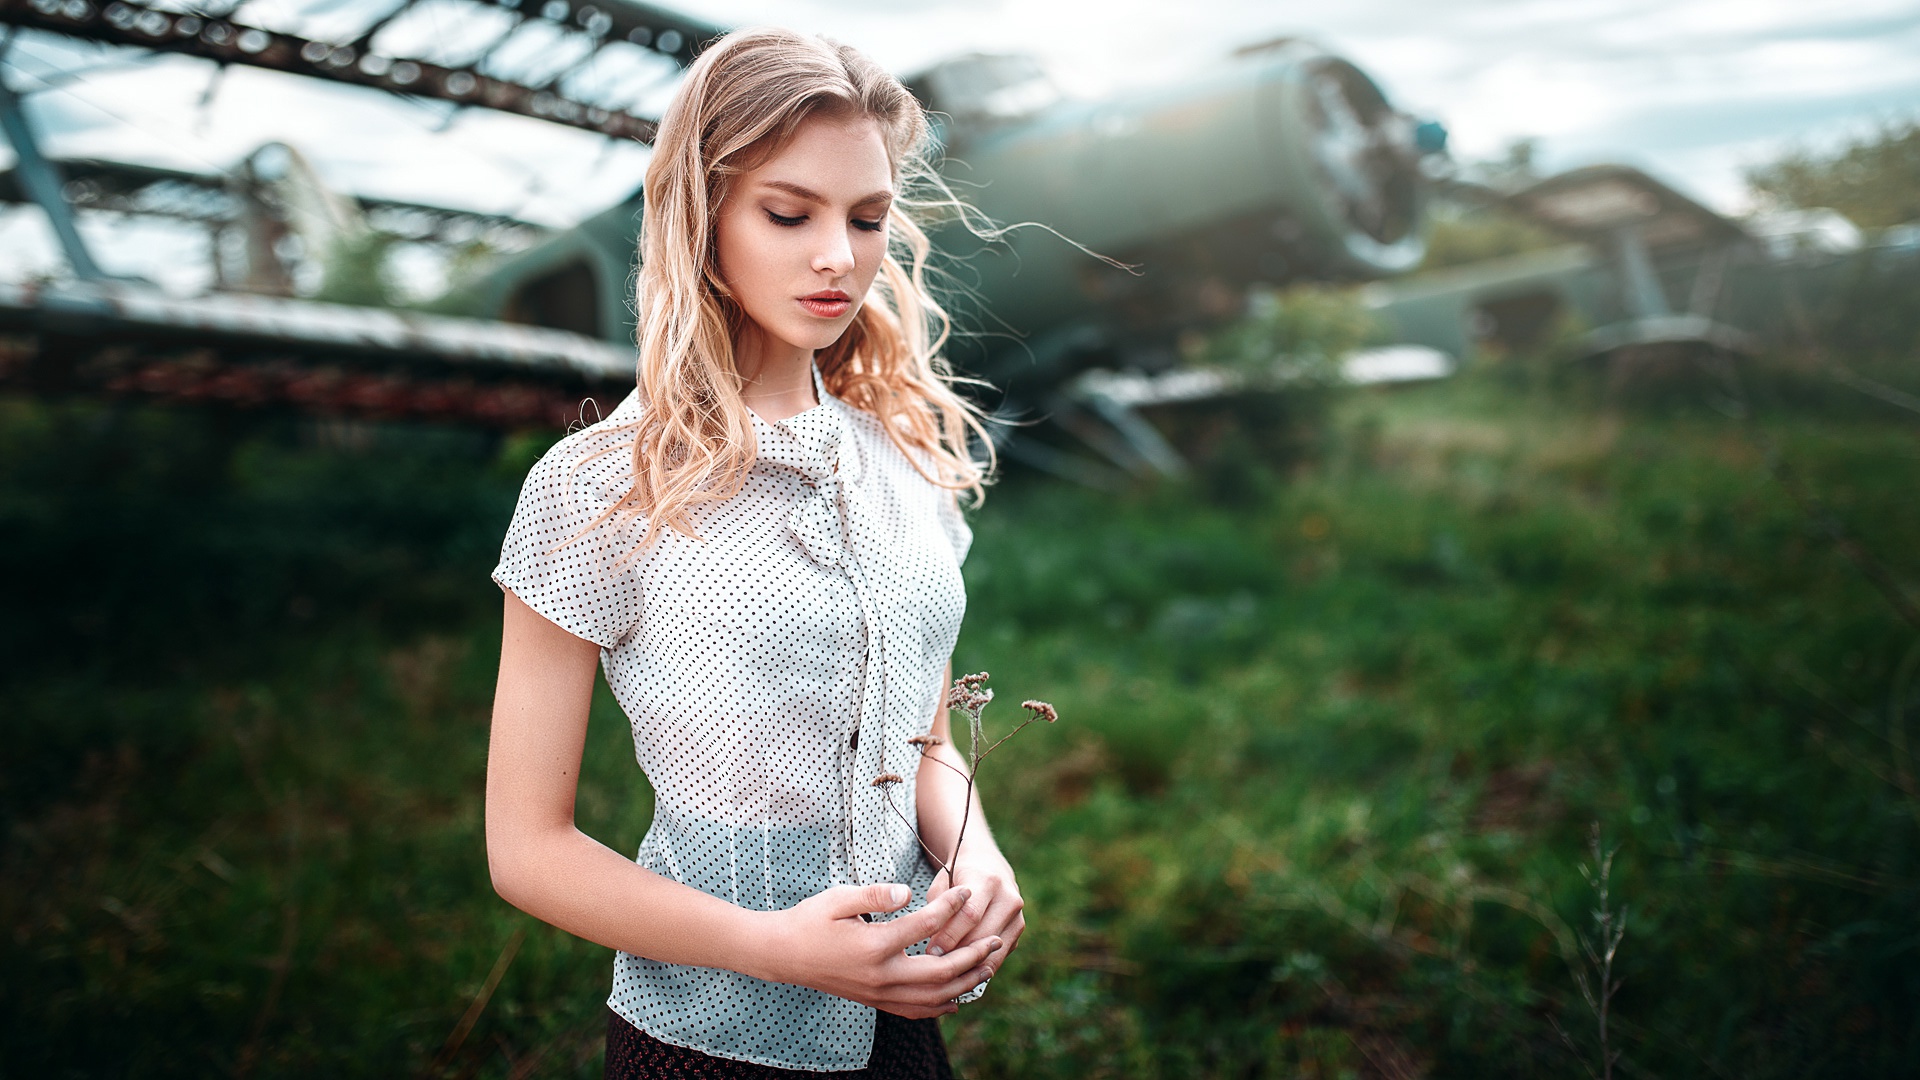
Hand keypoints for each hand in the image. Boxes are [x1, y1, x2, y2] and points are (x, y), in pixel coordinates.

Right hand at [753, 882, 1004, 1018]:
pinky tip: (957, 999)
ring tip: (987, 967)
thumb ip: (875, 894)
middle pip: (940, 971)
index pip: (925, 925)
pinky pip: (915, 1011)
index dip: (950, 907)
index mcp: (874, 945)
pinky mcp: (875, 1001)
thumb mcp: (839, 898)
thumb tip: (908, 892)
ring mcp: (879, 993)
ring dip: (964, 983)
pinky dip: (940, 1006)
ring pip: (932, 997)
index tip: (967, 891)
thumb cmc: (811, 920)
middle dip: (972, 955)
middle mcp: (881, 975)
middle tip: (995, 940)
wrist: (783, 955)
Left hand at [925, 845, 1024, 963]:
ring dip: (968, 965)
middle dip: (957, 954)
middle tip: (935, 966)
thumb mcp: (943, 882)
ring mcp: (1018, 916)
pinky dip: (979, 967)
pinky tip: (960, 972)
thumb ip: (939, 909)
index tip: (930, 951)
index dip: (949, 936)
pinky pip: (998, 956)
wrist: (988, 866)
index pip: (970, 914)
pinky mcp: (1018, 931)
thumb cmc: (958, 876)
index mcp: (988, 881)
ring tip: (946, 973)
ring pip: (993, 951)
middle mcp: (1009, 898)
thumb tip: (934, 947)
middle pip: (983, 936)